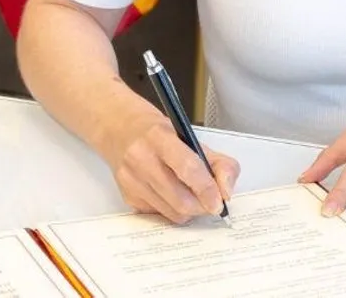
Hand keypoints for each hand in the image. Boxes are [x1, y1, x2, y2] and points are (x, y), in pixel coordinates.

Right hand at [100, 102, 238, 223]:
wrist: (118, 130)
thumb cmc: (156, 133)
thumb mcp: (190, 136)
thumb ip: (217, 162)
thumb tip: (227, 191)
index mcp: (159, 138)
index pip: (188, 168)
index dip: (207, 188)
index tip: (219, 201)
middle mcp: (141, 159)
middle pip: (180, 199)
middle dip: (202, 206)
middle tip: (211, 201)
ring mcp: (131, 181)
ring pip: (172, 213)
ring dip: (190, 211)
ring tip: (192, 196)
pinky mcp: (128, 198)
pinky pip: (160, 215)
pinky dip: (173, 210)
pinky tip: (171, 194)